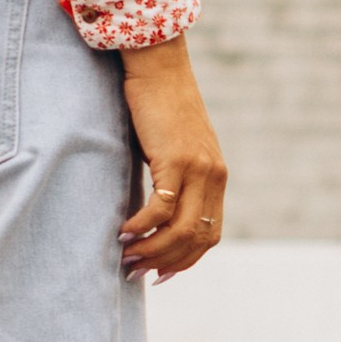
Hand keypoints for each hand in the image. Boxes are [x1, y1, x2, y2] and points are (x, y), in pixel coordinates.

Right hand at [119, 34, 226, 280]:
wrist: (158, 67)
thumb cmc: (159, 107)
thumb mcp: (175, 149)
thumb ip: (175, 179)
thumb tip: (155, 214)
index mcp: (216, 177)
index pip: (209, 235)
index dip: (186, 261)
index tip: (160, 274)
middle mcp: (213, 176)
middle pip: (196, 239)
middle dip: (165, 262)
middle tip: (135, 271)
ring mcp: (197, 168)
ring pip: (180, 230)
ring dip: (151, 250)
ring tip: (126, 256)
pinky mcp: (176, 159)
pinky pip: (160, 207)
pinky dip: (141, 225)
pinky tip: (124, 231)